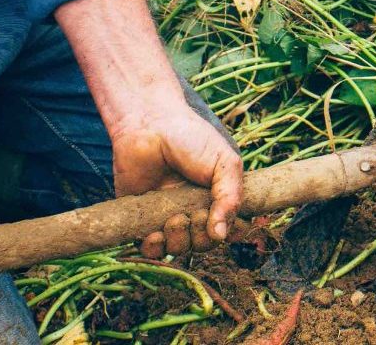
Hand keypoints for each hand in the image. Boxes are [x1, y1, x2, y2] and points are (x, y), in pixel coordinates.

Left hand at [110, 100, 244, 258]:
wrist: (150, 125)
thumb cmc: (191, 138)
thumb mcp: (224, 163)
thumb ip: (230, 198)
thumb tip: (222, 235)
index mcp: (219, 198)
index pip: (232, 229)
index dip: (232, 232)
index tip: (229, 224)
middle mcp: (196, 210)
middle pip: (206, 244)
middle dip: (202, 236)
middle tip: (193, 214)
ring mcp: (169, 216)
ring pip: (180, 248)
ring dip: (179, 241)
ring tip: (173, 219)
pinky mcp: (143, 219)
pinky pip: (151, 249)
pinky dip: (154, 248)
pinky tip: (154, 234)